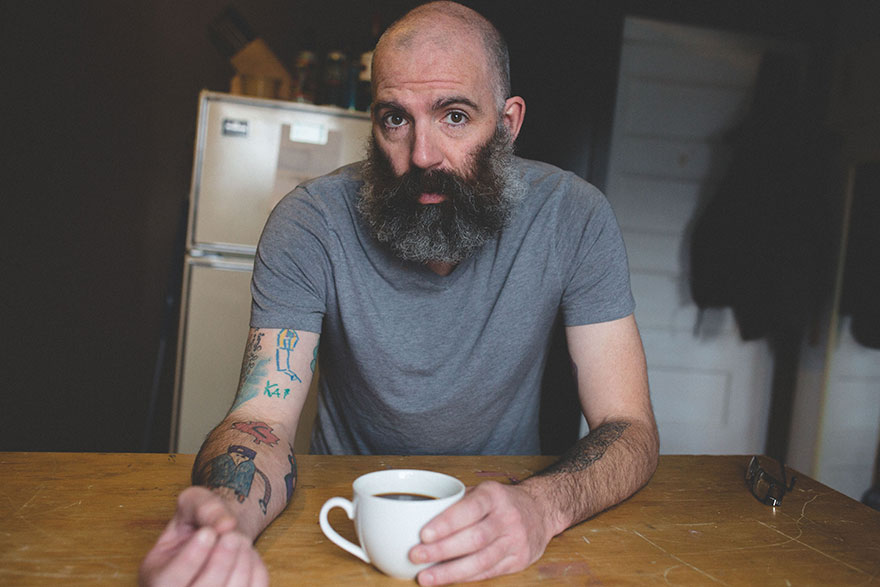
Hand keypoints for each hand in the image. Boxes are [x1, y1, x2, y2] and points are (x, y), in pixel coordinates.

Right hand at [139, 486, 268, 586]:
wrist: (222, 537)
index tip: (208, 533)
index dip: (191, 557)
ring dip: (241, 562)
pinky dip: (256, 569)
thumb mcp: (193, 502)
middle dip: (221, 560)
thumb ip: (204, 507)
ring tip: (240, 539)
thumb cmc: (201, 521)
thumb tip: (226, 524)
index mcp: (157, 577)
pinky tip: (247, 554)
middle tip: (232, 535)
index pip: (170, 579)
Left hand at [409, 481, 554, 585]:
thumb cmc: (501, 501)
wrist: (541, 510)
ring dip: (450, 572)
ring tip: (426, 577)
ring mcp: (515, 540)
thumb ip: (456, 503)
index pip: (470, 509)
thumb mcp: (482, 491)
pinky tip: (447, 579)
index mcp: (494, 496)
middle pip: (473, 538)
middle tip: (415, 556)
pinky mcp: (519, 560)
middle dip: (442, 550)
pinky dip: (465, 577)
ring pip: (481, 560)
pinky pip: (488, 572)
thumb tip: (418, 518)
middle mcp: (507, 517)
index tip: (423, 534)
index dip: (447, 523)